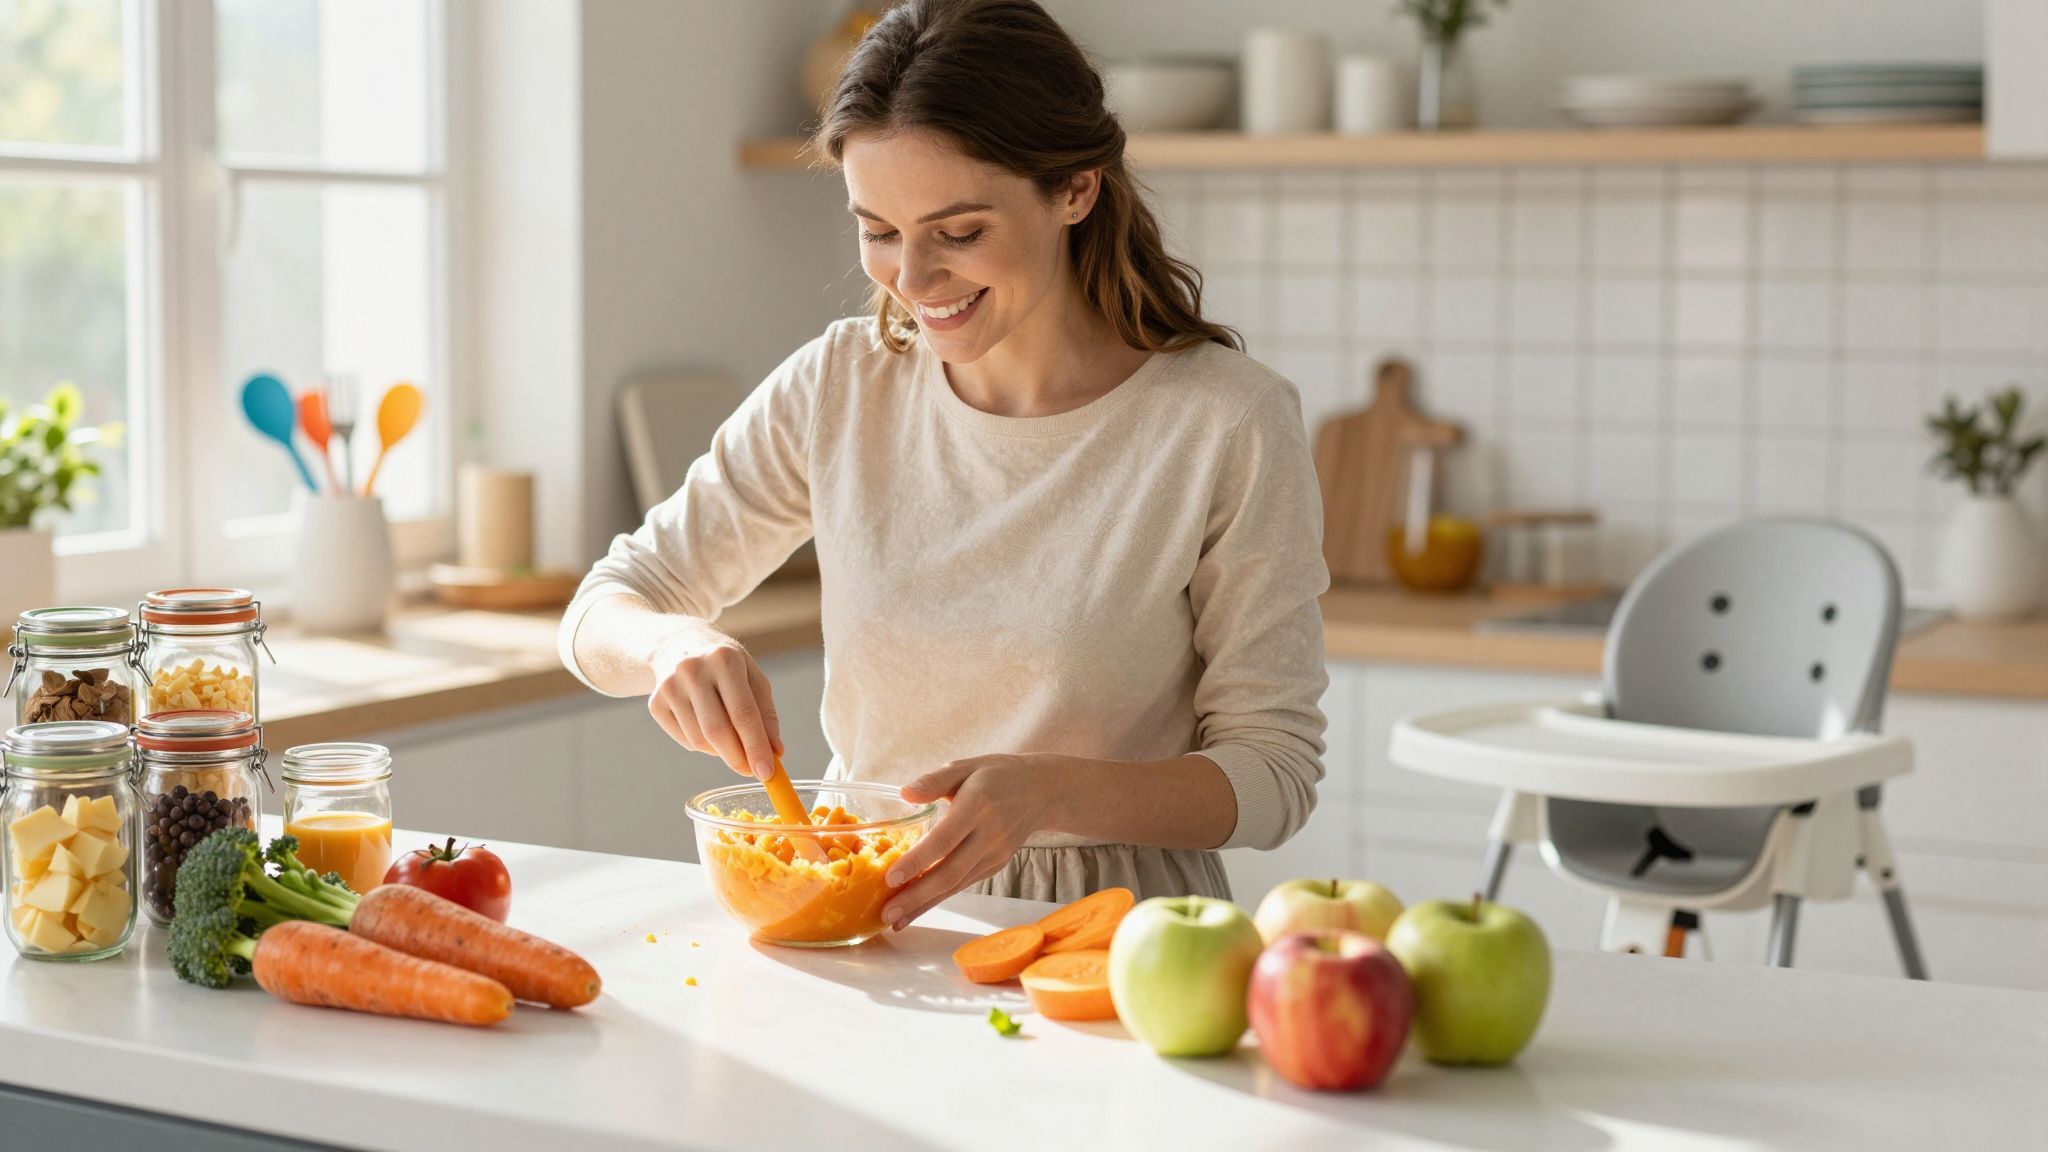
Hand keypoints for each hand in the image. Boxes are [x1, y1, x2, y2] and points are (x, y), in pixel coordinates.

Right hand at [645, 621, 782, 780]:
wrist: (678, 644)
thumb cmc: (724, 665)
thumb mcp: (752, 677)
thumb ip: (766, 714)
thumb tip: (775, 752)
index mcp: (724, 660)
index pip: (743, 713)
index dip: (756, 746)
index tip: (767, 773)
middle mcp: (693, 670)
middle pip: (718, 730)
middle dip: (738, 758)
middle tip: (752, 771)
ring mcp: (669, 687)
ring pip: (700, 740)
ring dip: (721, 751)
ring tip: (730, 737)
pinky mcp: (655, 703)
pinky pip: (685, 740)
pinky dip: (702, 745)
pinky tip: (706, 725)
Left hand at [881, 754, 1068, 930]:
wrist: (1040, 792)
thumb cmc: (995, 775)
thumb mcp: (965, 766)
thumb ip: (934, 781)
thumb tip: (904, 793)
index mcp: (977, 806)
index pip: (945, 839)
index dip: (918, 861)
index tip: (891, 878)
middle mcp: (988, 835)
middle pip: (950, 872)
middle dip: (916, 896)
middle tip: (886, 913)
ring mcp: (994, 855)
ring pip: (955, 885)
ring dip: (924, 905)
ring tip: (893, 921)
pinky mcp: (994, 866)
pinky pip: (962, 885)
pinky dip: (937, 900)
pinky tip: (914, 910)